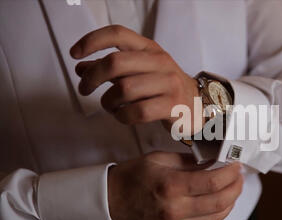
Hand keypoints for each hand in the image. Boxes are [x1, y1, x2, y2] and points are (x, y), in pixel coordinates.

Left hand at [70, 25, 200, 131]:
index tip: (75, 54)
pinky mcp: (172, 106)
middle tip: (84, 89)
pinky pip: (137, 111)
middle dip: (92, 77)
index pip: (118, 34)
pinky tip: (123, 116)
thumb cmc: (164, 88)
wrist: (198, 106)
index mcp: (150, 49)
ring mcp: (168, 84)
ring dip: (107, 102)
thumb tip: (80, 68)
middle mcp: (160, 62)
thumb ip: (111, 70)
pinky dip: (122, 116)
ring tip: (110, 106)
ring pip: (123, 89)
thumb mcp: (140, 72)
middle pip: (115, 62)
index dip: (92, 41)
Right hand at [107, 152, 242, 219]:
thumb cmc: (131, 179)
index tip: (236, 166)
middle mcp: (174, 210)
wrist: (107, 203)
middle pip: (220, 202)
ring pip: (216, 219)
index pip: (213, 181)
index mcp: (170, 186)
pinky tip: (218, 209)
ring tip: (231, 191)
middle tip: (239, 178)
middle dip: (236, 188)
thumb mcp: (158, 159)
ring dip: (230, 204)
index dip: (231, 173)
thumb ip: (188, 161)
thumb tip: (213, 161)